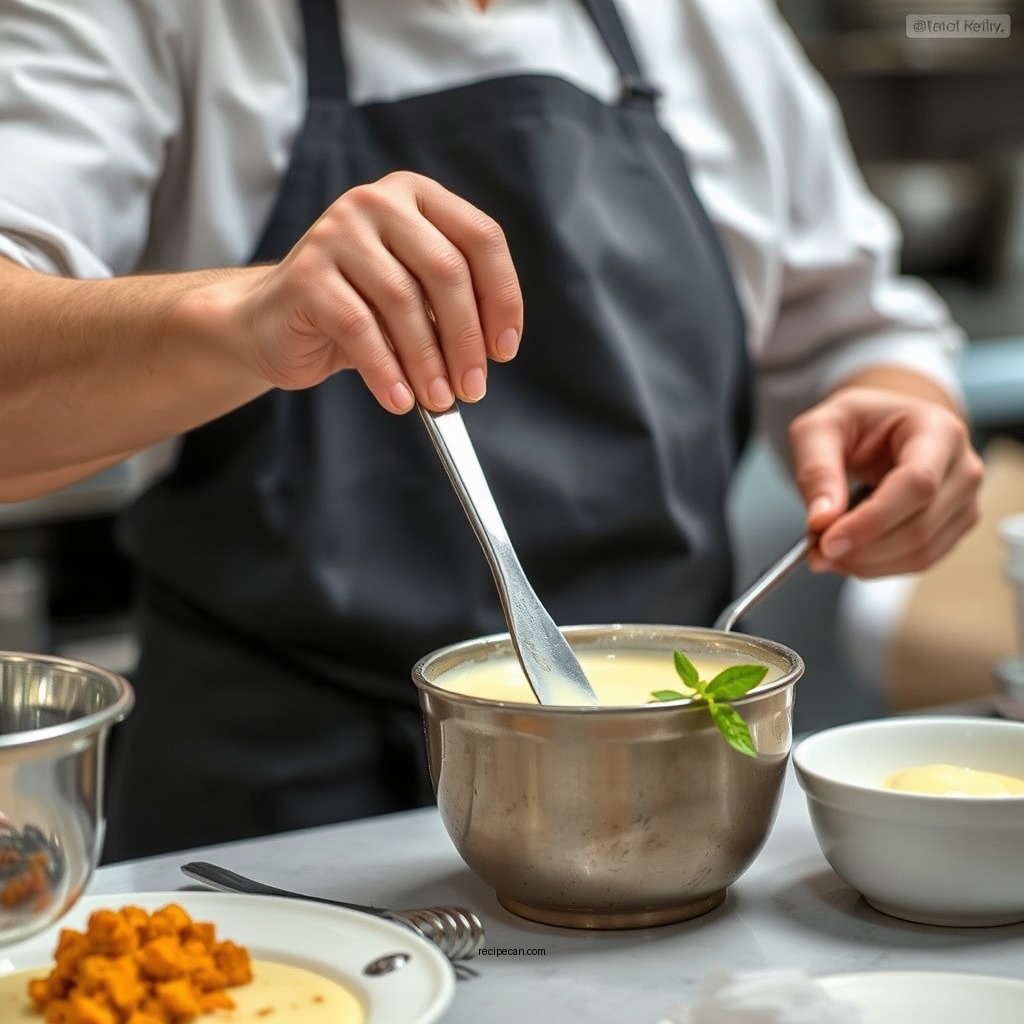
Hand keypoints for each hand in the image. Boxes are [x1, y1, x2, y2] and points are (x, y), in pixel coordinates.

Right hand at [228, 171, 522, 411]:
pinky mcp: (306, 273)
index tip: (504, 349)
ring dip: (428, 362)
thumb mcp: (414, 297)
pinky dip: (386, 371)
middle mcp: (378, 202)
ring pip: (404, 301)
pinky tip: (399, 399)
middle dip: (466, 339)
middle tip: (472, 387)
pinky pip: (359, 328)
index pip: (482, 238)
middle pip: (447, 270)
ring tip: (437, 400)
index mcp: (417, 197)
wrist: (273, 321)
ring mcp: (337, 232)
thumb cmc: (355, 309)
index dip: (502, 298)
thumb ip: (450, 307)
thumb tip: (489, 353)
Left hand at [787, 385, 983, 576]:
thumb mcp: (818, 429)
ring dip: (864, 563)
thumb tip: (821, 520)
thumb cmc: (855, 422)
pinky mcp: (954, 528)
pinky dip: (876, 566)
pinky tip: (848, 553)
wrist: (880, 428)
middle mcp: (962, 468)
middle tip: (814, 549)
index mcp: (938, 430)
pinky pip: (919, 561)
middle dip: (860, 547)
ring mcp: (964, 502)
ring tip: (824, 550)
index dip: (872, 520)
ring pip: (920, 552)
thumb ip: (816, 470)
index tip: (828, 541)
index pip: (918, 484)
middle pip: (919, 526)